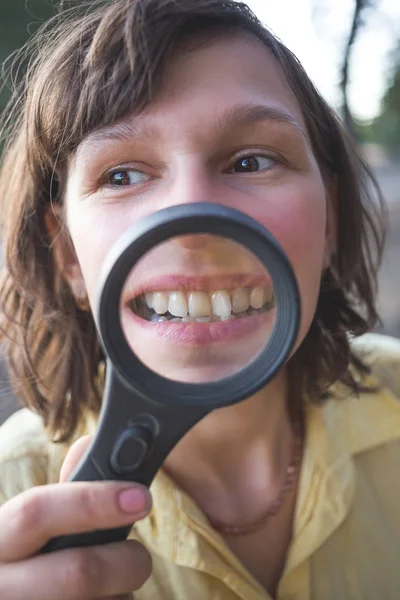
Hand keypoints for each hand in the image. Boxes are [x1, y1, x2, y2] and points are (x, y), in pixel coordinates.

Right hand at [0, 436, 151, 598]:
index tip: (139, 497)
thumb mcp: (22, 533)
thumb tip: (86, 444)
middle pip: (78, 572)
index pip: (36, 512)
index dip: (91, 502)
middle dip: (125, 562)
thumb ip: (60, 497)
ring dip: (119, 598)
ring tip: (109, 591)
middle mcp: (1, 586)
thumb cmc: (20, 568)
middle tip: (138, 558)